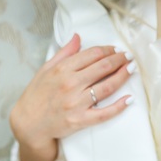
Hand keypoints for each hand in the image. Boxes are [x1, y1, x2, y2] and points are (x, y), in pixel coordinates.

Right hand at [9, 34, 135, 160]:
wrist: (28, 123)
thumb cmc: (36, 95)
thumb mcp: (46, 69)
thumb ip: (64, 53)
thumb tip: (78, 37)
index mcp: (63, 69)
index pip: (93, 54)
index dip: (108, 50)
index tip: (116, 49)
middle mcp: (71, 84)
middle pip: (103, 67)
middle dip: (120, 59)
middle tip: (129, 57)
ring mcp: (76, 103)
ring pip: (107, 86)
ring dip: (123, 76)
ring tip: (132, 69)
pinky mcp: (80, 120)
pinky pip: (104, 113)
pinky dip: (119, 107)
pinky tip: (129, 99)